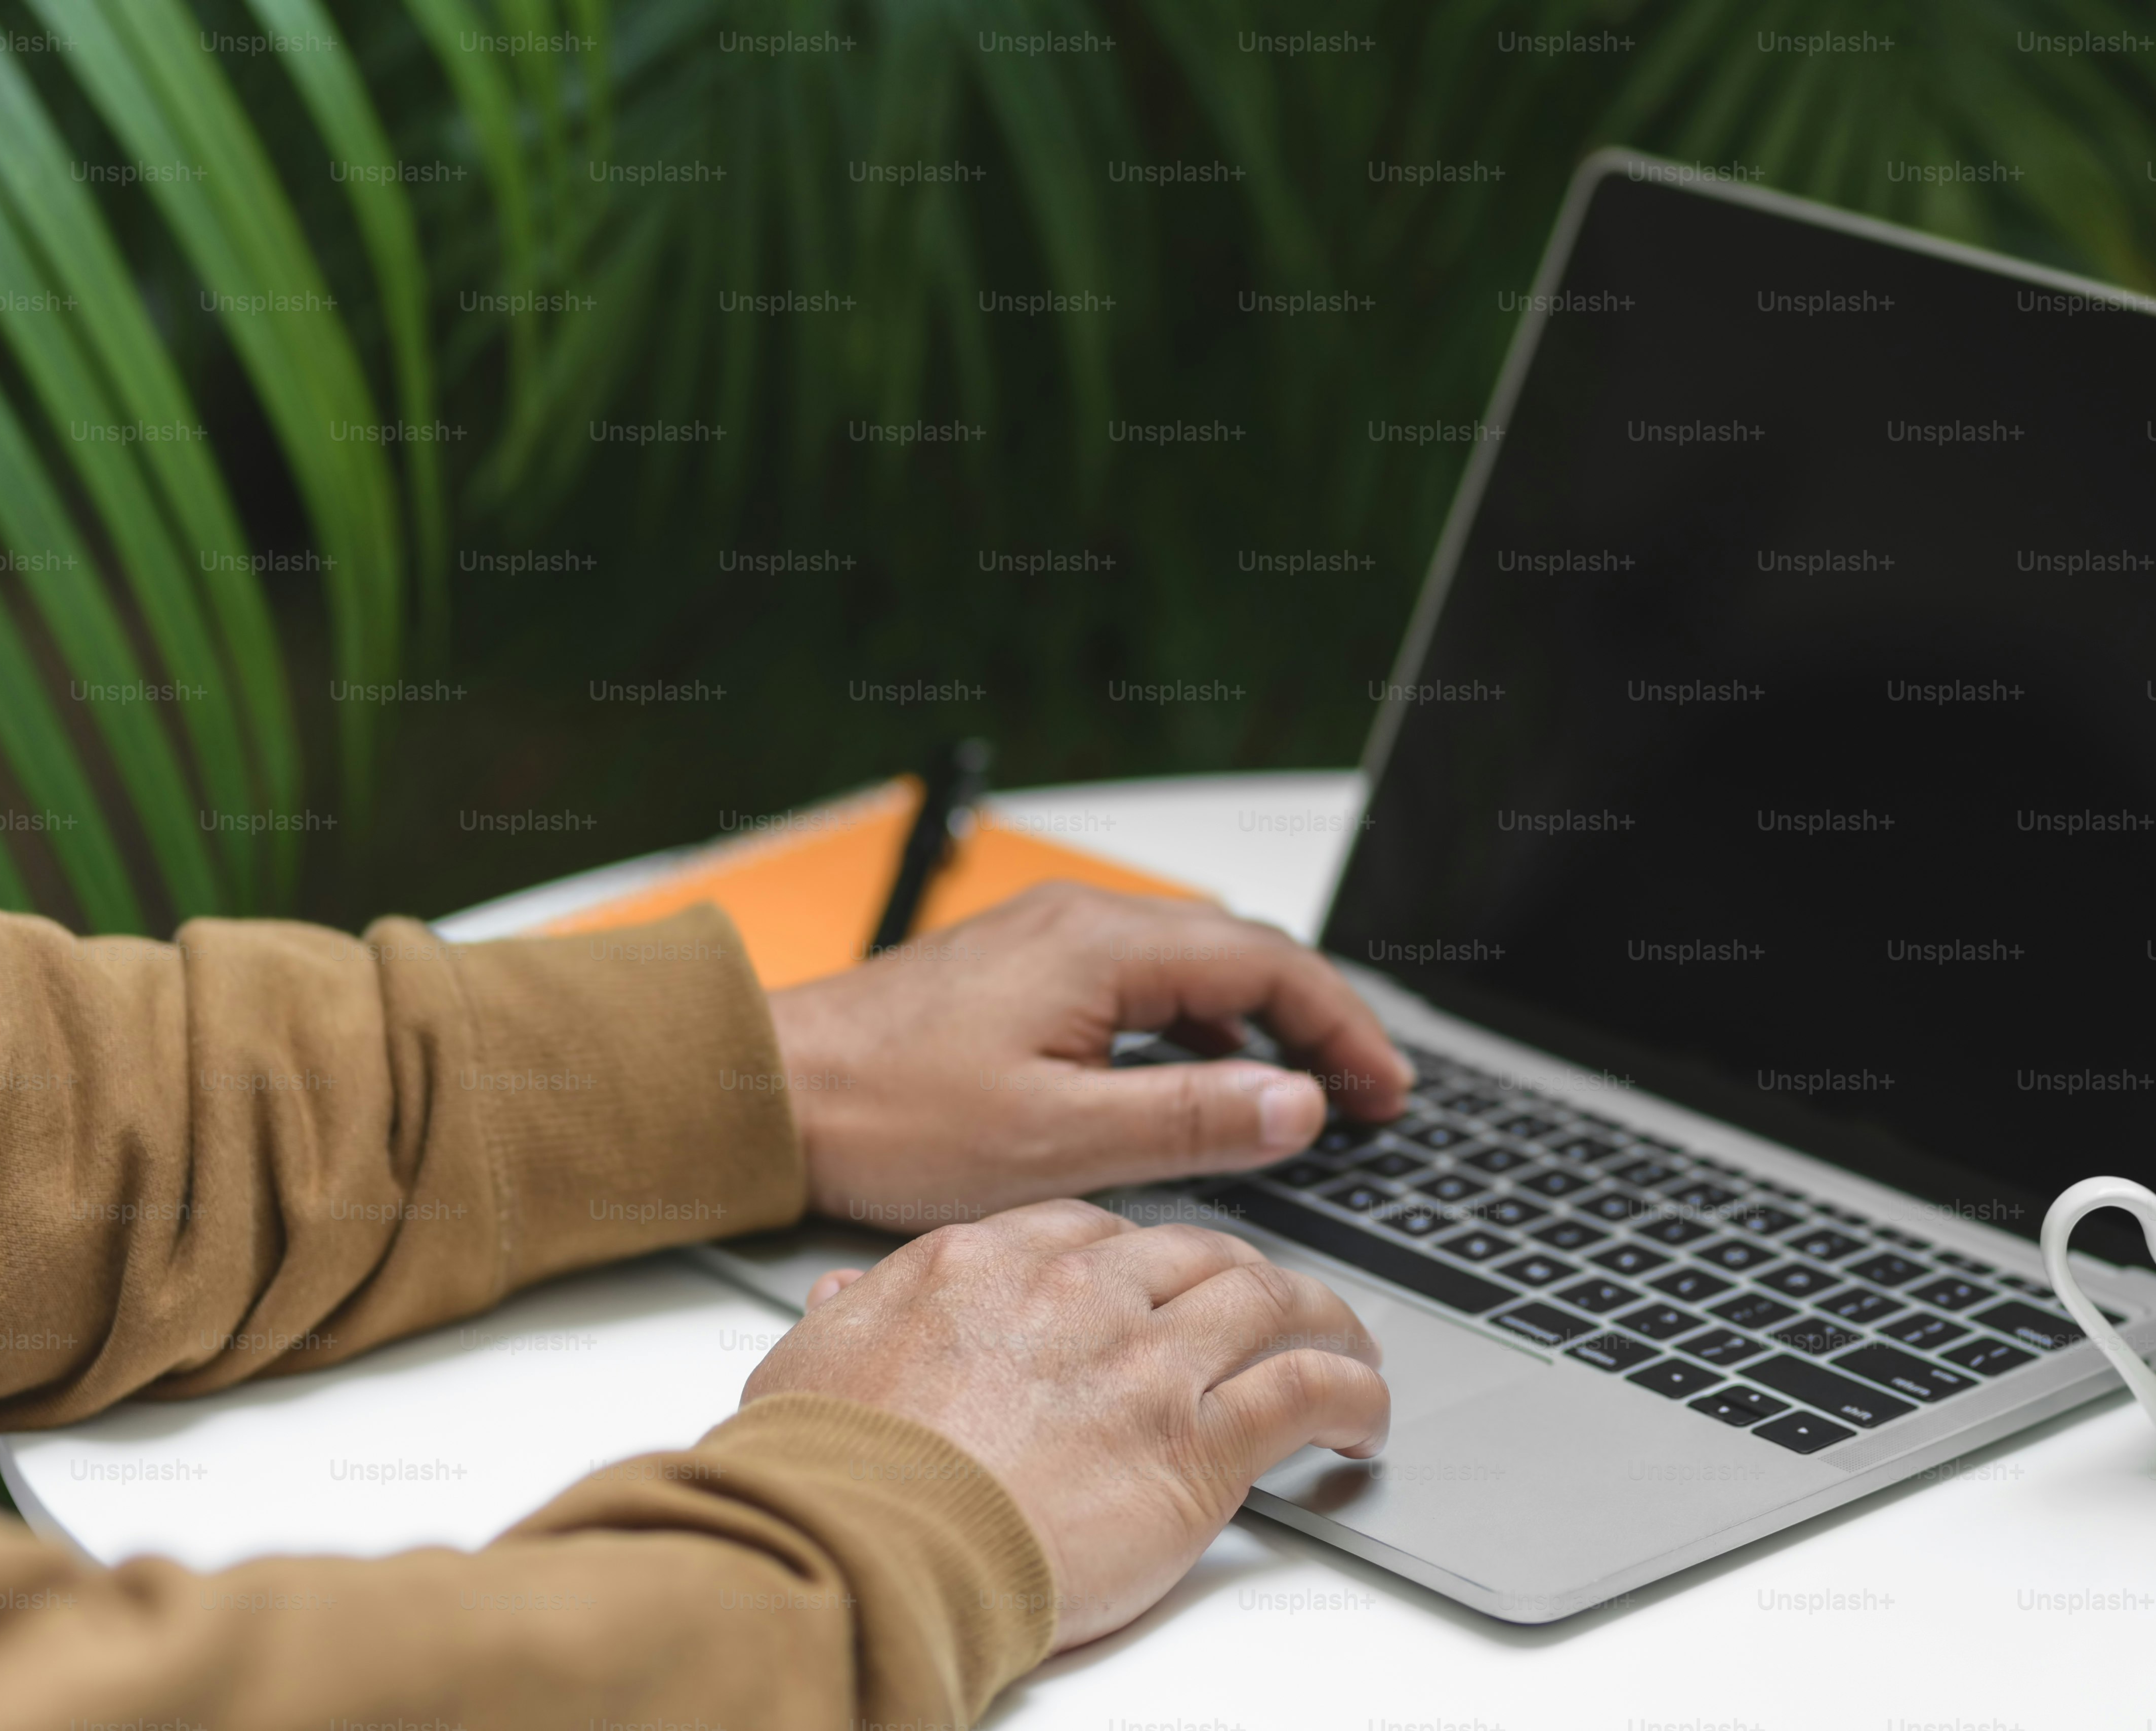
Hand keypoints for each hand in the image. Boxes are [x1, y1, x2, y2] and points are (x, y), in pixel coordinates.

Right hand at [744, 1199, 1389, 1648]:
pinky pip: (1308, 1391)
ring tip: (1350, 1345)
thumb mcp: (809, 1366)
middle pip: (1197, 1252)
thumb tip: (842, 1294)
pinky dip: (1355, 1394)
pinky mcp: (1199, 1442)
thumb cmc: (834, 1475)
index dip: (1142, 1253)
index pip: (1093, 1230)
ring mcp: (1147, 1360)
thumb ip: (846, 1318)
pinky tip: (1364, 1418)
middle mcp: (1079, 1293)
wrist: (869, 1543)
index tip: (1162, 1277)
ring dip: (1327, 1320)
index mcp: (988, 1263)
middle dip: (1243, 1274)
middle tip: (1268, 1303)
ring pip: (1273, 1301)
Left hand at [764, 884, 1412, 1228]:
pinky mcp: (1023, 974)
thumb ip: (1189, 1119)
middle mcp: (1083, 924)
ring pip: (1193, 968)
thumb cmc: (890, 1115)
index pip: (1271, 967)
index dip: (1344, 1030)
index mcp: (1105, 947)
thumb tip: (1298, 1105)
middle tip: (1366, 1094)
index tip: (1386, 1090)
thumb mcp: (1059, 1139)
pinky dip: (1197, 1027)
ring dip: (1259, 1024)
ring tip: (1302, 1094)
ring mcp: (1051, 944)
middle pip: (1242, 955)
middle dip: (1317, 1023)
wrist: (769, 1088)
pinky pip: (1142, 984)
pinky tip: (1201, 1080)